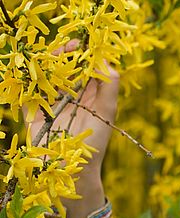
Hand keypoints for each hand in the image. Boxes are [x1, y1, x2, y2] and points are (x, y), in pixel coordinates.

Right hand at [25, 40, 119, 184]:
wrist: (72, 168)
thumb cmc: (94, 142)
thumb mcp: (107, 112)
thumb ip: (109, 86)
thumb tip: (104, 60)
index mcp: (89, 94)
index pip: (86, 66)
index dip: (84, 53)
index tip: (82, 45)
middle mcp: (71, 94)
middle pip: (65, 66)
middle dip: (65, 53)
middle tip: (68, 47)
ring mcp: (52, 99)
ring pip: (47, 72)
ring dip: (48, 61)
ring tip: (53, 55)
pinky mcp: (34, 107)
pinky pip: (30, 86)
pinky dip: (30, 74)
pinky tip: (35, 67)